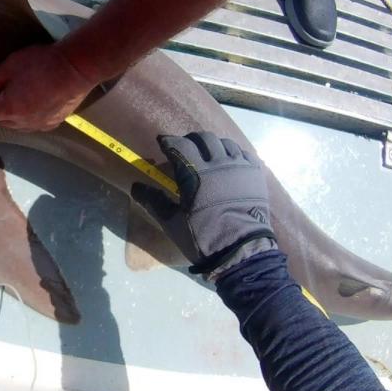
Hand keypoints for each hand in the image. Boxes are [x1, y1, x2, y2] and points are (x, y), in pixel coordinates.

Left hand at [0, 44, 94, 130]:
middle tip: (5, 90)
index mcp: (9, 109)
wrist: (76, 69)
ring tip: (22, 96)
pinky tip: (37, 102)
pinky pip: (34, 124)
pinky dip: (30, 117)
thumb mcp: (12, 64)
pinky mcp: (54, 123)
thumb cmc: (42, 64)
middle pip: (2, 121)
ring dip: (15, 115)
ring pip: (18, 125)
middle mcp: (23, 123)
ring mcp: (39, 125)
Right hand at [130, 131, 276, 278]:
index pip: (180, 146)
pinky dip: (233, 153)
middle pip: (204, 138)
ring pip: (225, 143)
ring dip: (212, 145)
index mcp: (196, 174)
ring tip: (207, 155)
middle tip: (184, 148)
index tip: (162, 142)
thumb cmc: (203, 238)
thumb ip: (153, 201)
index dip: (169, 141)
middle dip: (190, 139)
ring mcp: (241, 168)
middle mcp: (220, 164)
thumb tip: (135, 186)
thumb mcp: (172, 223)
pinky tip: (228, 162)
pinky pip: (244, 153)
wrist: (241, 252)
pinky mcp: (256, 175)